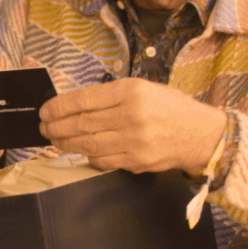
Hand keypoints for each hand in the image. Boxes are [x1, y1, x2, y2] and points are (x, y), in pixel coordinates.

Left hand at [38, 78, 225, 174]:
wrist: (202, 134)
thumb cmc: (171, 108)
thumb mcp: (144, 89)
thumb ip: (111, 96)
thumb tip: (74, 104)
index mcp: (131, 91)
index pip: (83, 99)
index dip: (59, 107)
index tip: (45, 111)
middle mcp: (131, 114)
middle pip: (81, 123)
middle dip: (56, 127)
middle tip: (44, 128)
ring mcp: (134, 140)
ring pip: (88, 144)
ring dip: (66, 143)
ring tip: (55, 140)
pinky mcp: (137, 160)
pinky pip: (102, 160)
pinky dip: (88, 156)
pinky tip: (81, 151)